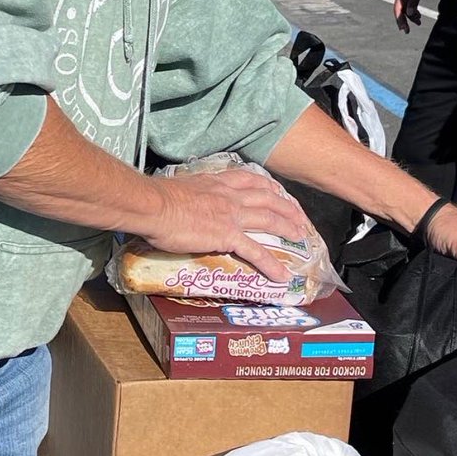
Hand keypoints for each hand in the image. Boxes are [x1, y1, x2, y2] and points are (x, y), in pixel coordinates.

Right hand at [142, 167, 309, 283]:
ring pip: (268, 220)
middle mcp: (229, 195)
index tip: (278, 192)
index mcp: (217, 182)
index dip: (268, 186)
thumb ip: (191, 192)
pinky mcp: (227, 235)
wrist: (154, 205)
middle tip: (300, 218)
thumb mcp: (180, 186)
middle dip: (288, 208)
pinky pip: (255, 251)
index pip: (250, 180)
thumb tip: (184, 200)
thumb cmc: (158, 197)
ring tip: (302, 239)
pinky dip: (271, 264)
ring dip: (288, 229)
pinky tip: (281, 276)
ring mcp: (231, 215)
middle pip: (267, 198)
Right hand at [394, 0, 430, 31]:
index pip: (398, 10)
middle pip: (400, 11)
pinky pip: (409, 4)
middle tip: (407, 31)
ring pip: (406, 8)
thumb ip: (413, 2)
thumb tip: (410, 14)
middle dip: (404, 21)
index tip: (404, 30)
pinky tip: (419, 15)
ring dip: (411, 16)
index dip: (400, 21)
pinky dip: (413, 11)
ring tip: (419, 22)